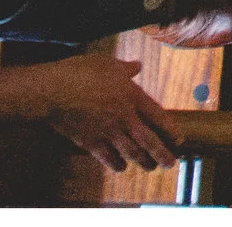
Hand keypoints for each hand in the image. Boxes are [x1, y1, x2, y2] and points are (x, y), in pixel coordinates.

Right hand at [38, 55, 179, 172]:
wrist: (53, 91)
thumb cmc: (80, 72)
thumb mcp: (107, 64)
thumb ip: (125, 68)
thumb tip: (137, 66)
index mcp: (131, 96)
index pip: (158, 116)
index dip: (170, 130)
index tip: (179, 140)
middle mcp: (124, 117)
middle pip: (148, 141)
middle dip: (162, 154)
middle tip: (170, 164)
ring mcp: (107, 132)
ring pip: (132, 152)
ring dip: (143, 162)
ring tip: (150, 167)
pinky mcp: (90, 142)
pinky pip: (108, 158)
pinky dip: (117, 164)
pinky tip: (121, 167)